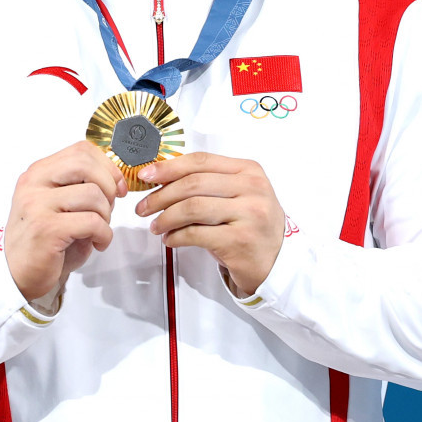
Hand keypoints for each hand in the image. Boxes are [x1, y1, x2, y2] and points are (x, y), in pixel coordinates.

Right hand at [4, 140, 123, 302]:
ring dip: (106, 215)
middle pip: (85, 164)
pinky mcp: (47, 229)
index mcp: (38, 173)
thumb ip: (80, 186)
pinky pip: (92, 222)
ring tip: (98, 230)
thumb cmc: (43, 241)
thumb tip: (116, 179)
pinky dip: (104, 234)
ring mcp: (37, 205)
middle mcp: (34, 184)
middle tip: (109, 207)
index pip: (80, 150)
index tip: (117, 185)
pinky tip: (97, 243)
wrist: (17, 274)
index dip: (107, 166)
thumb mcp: (59, 205)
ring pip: (92, 194)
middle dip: (108, 185)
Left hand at [133, 153, 285, 297]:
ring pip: (192, 208)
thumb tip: (162, 178)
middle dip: (160, 196)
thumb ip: (209, 182)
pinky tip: (171, 240)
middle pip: (193, 184)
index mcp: (249, 170)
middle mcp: (252, 188)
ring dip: (166, 218)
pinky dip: (177, 237)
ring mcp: (248, 214)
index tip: (146, 175)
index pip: (201, 161)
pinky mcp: (240, 240)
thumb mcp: (239, 194)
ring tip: (156, 226)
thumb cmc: (252, 224)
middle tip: (143, 207)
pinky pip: (196, 234)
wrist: (278, 260)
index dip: (169, 167)